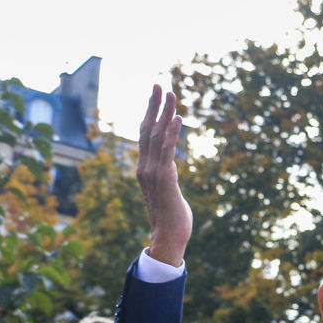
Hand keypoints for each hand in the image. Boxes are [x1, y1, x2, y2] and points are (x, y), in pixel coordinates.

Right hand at [137, 84, 190, 266]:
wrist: (168, 237)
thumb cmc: (172, 217)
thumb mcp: (168, 189)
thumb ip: (167, 174)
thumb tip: (170, 165)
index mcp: (144, 169)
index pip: (145, 136)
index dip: (149, 114)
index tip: (155, 96)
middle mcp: (145, 168)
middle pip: (147, 130)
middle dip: (154, 106)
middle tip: (159, 84)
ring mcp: (153, 173)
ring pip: (157, 137)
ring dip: (165, 114)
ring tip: (172, 95)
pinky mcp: (164, 179)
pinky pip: (167, 152)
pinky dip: (172, 133)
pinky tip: (177, 119)